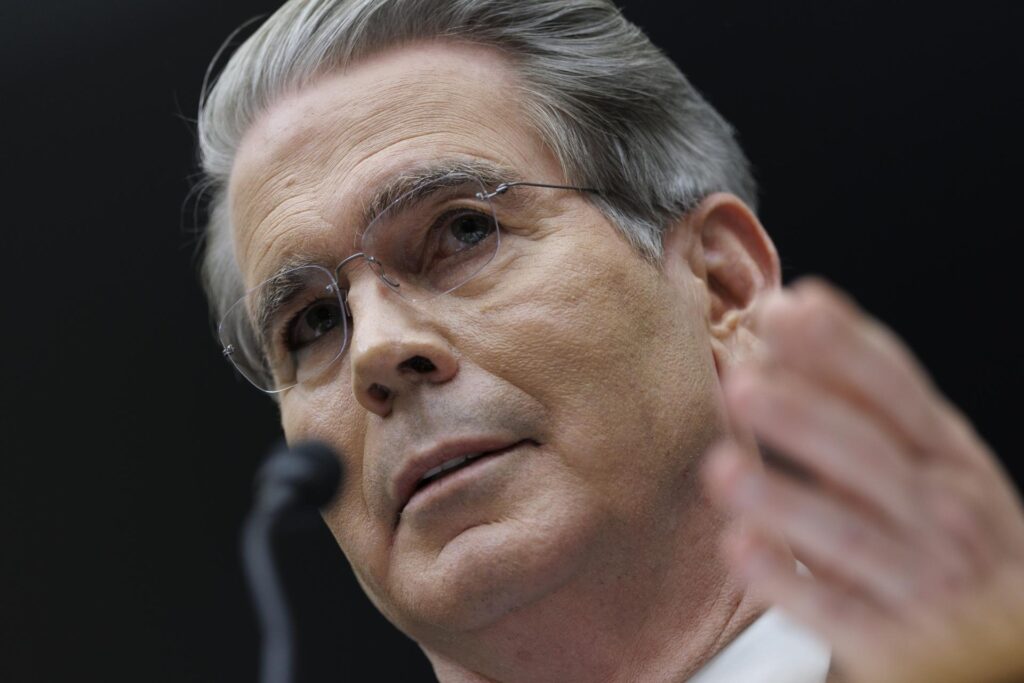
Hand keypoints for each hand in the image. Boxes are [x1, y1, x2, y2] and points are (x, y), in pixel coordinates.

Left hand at [703, 278, 1023, 682]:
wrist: (995, 635)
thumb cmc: (936, 525)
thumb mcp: (912, 455)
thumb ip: (852, 392)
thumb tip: (786, 313)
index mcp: (946, 455)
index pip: (896, 390)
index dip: (843, 348)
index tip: (785, 310)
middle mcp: (944, 511)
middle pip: (872, 458)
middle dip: (808, 419)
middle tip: (743, 385)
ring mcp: (925, 579)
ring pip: (852, 536)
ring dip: (785, 502)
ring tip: (721, 470)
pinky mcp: (897, 642)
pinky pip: (840, 613)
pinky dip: (791, 585)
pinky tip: (740, 551)